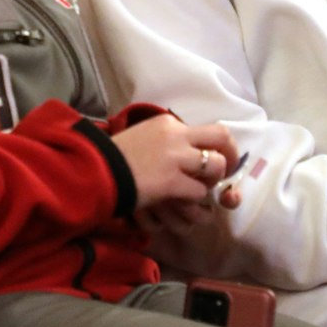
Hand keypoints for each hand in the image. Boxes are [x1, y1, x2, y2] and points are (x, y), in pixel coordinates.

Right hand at [111, 114, 238, 207]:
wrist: (95, 170)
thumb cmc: (115, 157)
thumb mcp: (143, 137)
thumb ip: (166, 141)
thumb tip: (186, 152)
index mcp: (168, 122)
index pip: (207, 129)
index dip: (218, 147)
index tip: (218, 159)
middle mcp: (176, 134)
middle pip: (221, 138)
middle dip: (231, 157)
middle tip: (225, 174)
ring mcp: (175, 157)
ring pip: (216, 167)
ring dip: (212, 182)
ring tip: (201, 192)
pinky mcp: (171, 181)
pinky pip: (199, 192)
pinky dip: (195, 201)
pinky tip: (183, 203)